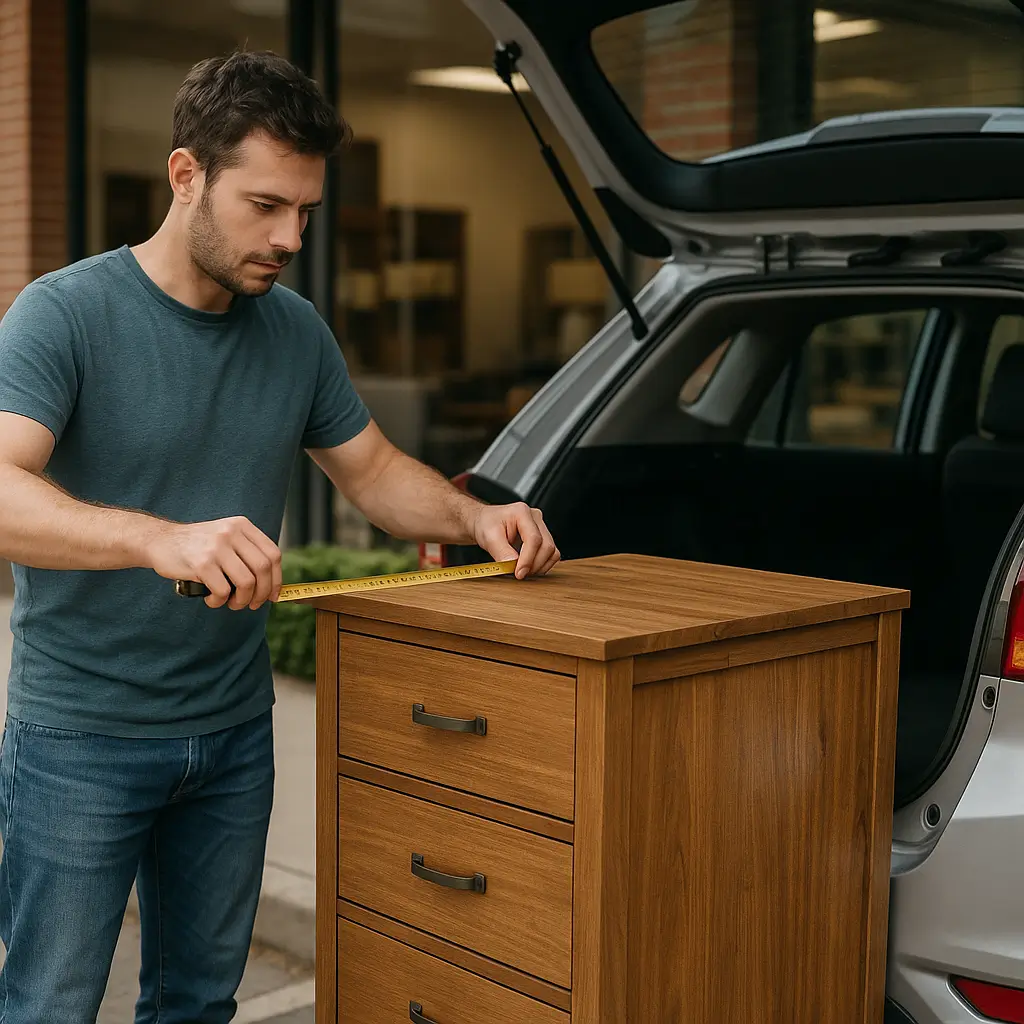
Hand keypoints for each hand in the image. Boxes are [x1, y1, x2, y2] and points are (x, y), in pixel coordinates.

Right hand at [146, 516, 282, 609]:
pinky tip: (212, 599)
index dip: (277, 579)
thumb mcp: (226, 537)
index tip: (273, 595)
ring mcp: (216, 548)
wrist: (159, 541)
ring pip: (246, 582)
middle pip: (263, 569)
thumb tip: (272, 584)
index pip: (273, 554)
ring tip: (231, 603)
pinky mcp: (201, 564)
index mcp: (242, 526)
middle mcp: (231, 533)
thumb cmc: (197, 546)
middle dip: (262, 593)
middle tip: (253, 604)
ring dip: (242, 601)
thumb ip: (247, 553)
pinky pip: (223, 591)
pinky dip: (219, 602)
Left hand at [471, 502, 559, 578]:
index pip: (534, 539)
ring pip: (552, 551)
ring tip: (523, 571)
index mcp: (522, 512)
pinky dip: (542, 565)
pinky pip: (551, 554)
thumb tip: (513, 564)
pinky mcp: (543, 537)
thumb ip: (501, 551)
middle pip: (547, 546)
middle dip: (534, 565)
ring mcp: (541, 527)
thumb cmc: (486, 525)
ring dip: (540, 566)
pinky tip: (529, 568)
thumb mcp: (488, 537)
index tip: (519, 573)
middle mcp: (535, 518)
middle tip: (519, 574)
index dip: (528, 559)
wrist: (486, 523)